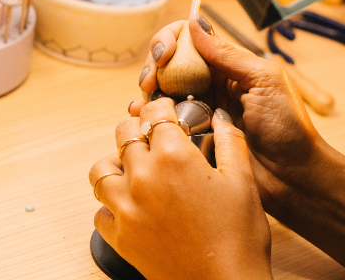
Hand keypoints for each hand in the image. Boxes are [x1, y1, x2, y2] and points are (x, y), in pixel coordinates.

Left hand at [90, 98, 271, 279]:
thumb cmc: (238, 237)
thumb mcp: (243, 181)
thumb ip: (230, 142)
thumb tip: (221, 119)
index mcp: (175, 157)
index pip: (155, 113)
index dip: (162, 106)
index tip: (168, 109)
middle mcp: (143, 178)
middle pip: (124, 133)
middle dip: (138, 127)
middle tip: (153, 135)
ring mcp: (126, 208)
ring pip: (101, 170)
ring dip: (116, 162)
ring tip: (135, 167)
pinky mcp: (120, 237)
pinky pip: (100, 211)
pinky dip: (111, 203)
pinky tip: (132, 205)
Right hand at [135, 14, 327, 218]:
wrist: (293, 175)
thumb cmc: (288, 127)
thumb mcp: (263, 81)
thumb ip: (228, 55)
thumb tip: (194, 22)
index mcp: (229, 67)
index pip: (191, 40)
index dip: (171, 40)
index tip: (165, 55)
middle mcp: (211, 86)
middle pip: (170, 64)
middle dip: (154, 66)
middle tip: (151, 81)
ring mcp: (200, 112)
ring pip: (162, 93)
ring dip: (148, 91)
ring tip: (146, 100)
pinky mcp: (193, 139)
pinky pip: (164, 123)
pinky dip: (148, 116)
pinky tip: (140, 115)